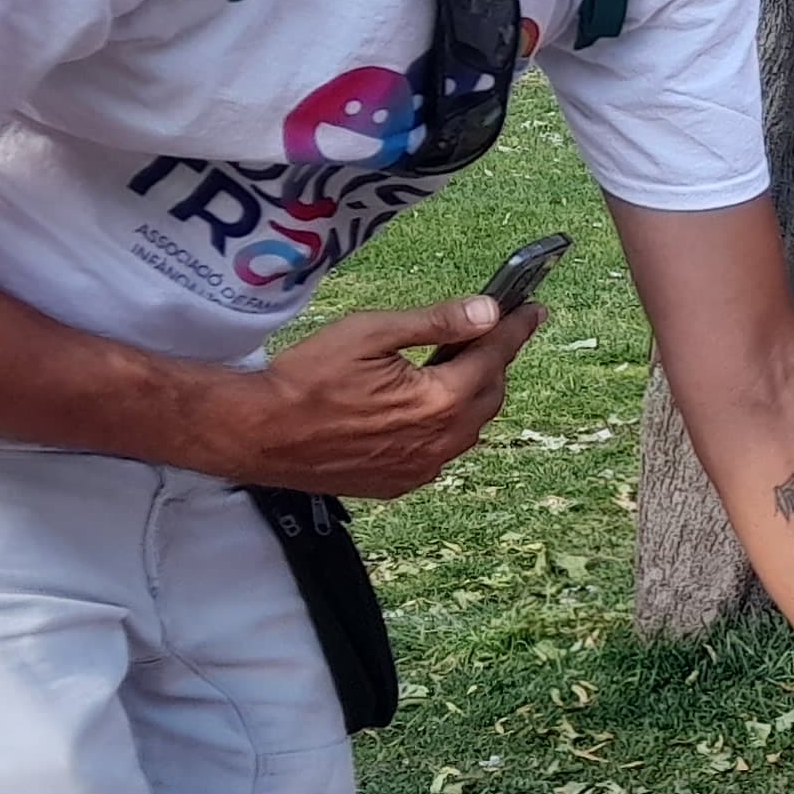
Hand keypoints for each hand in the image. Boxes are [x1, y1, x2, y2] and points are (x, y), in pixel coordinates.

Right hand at [201, 295, 538, 496]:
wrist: (261, 434)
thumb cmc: (307, 378)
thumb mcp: (371, 332)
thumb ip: (436, 322)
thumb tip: (488, 310)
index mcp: (440, 400)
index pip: (494, 356)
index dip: (515, 329)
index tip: (532, 310)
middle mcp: (440, 442)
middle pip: (490, 394)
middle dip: (492, 360)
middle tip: (482, 332)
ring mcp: (422, 468)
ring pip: (469, 426)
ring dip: (469, 394)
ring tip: (448, 365)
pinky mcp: (401, 483)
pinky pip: (442, 451)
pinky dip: (444, 425)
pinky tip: (420, 406)